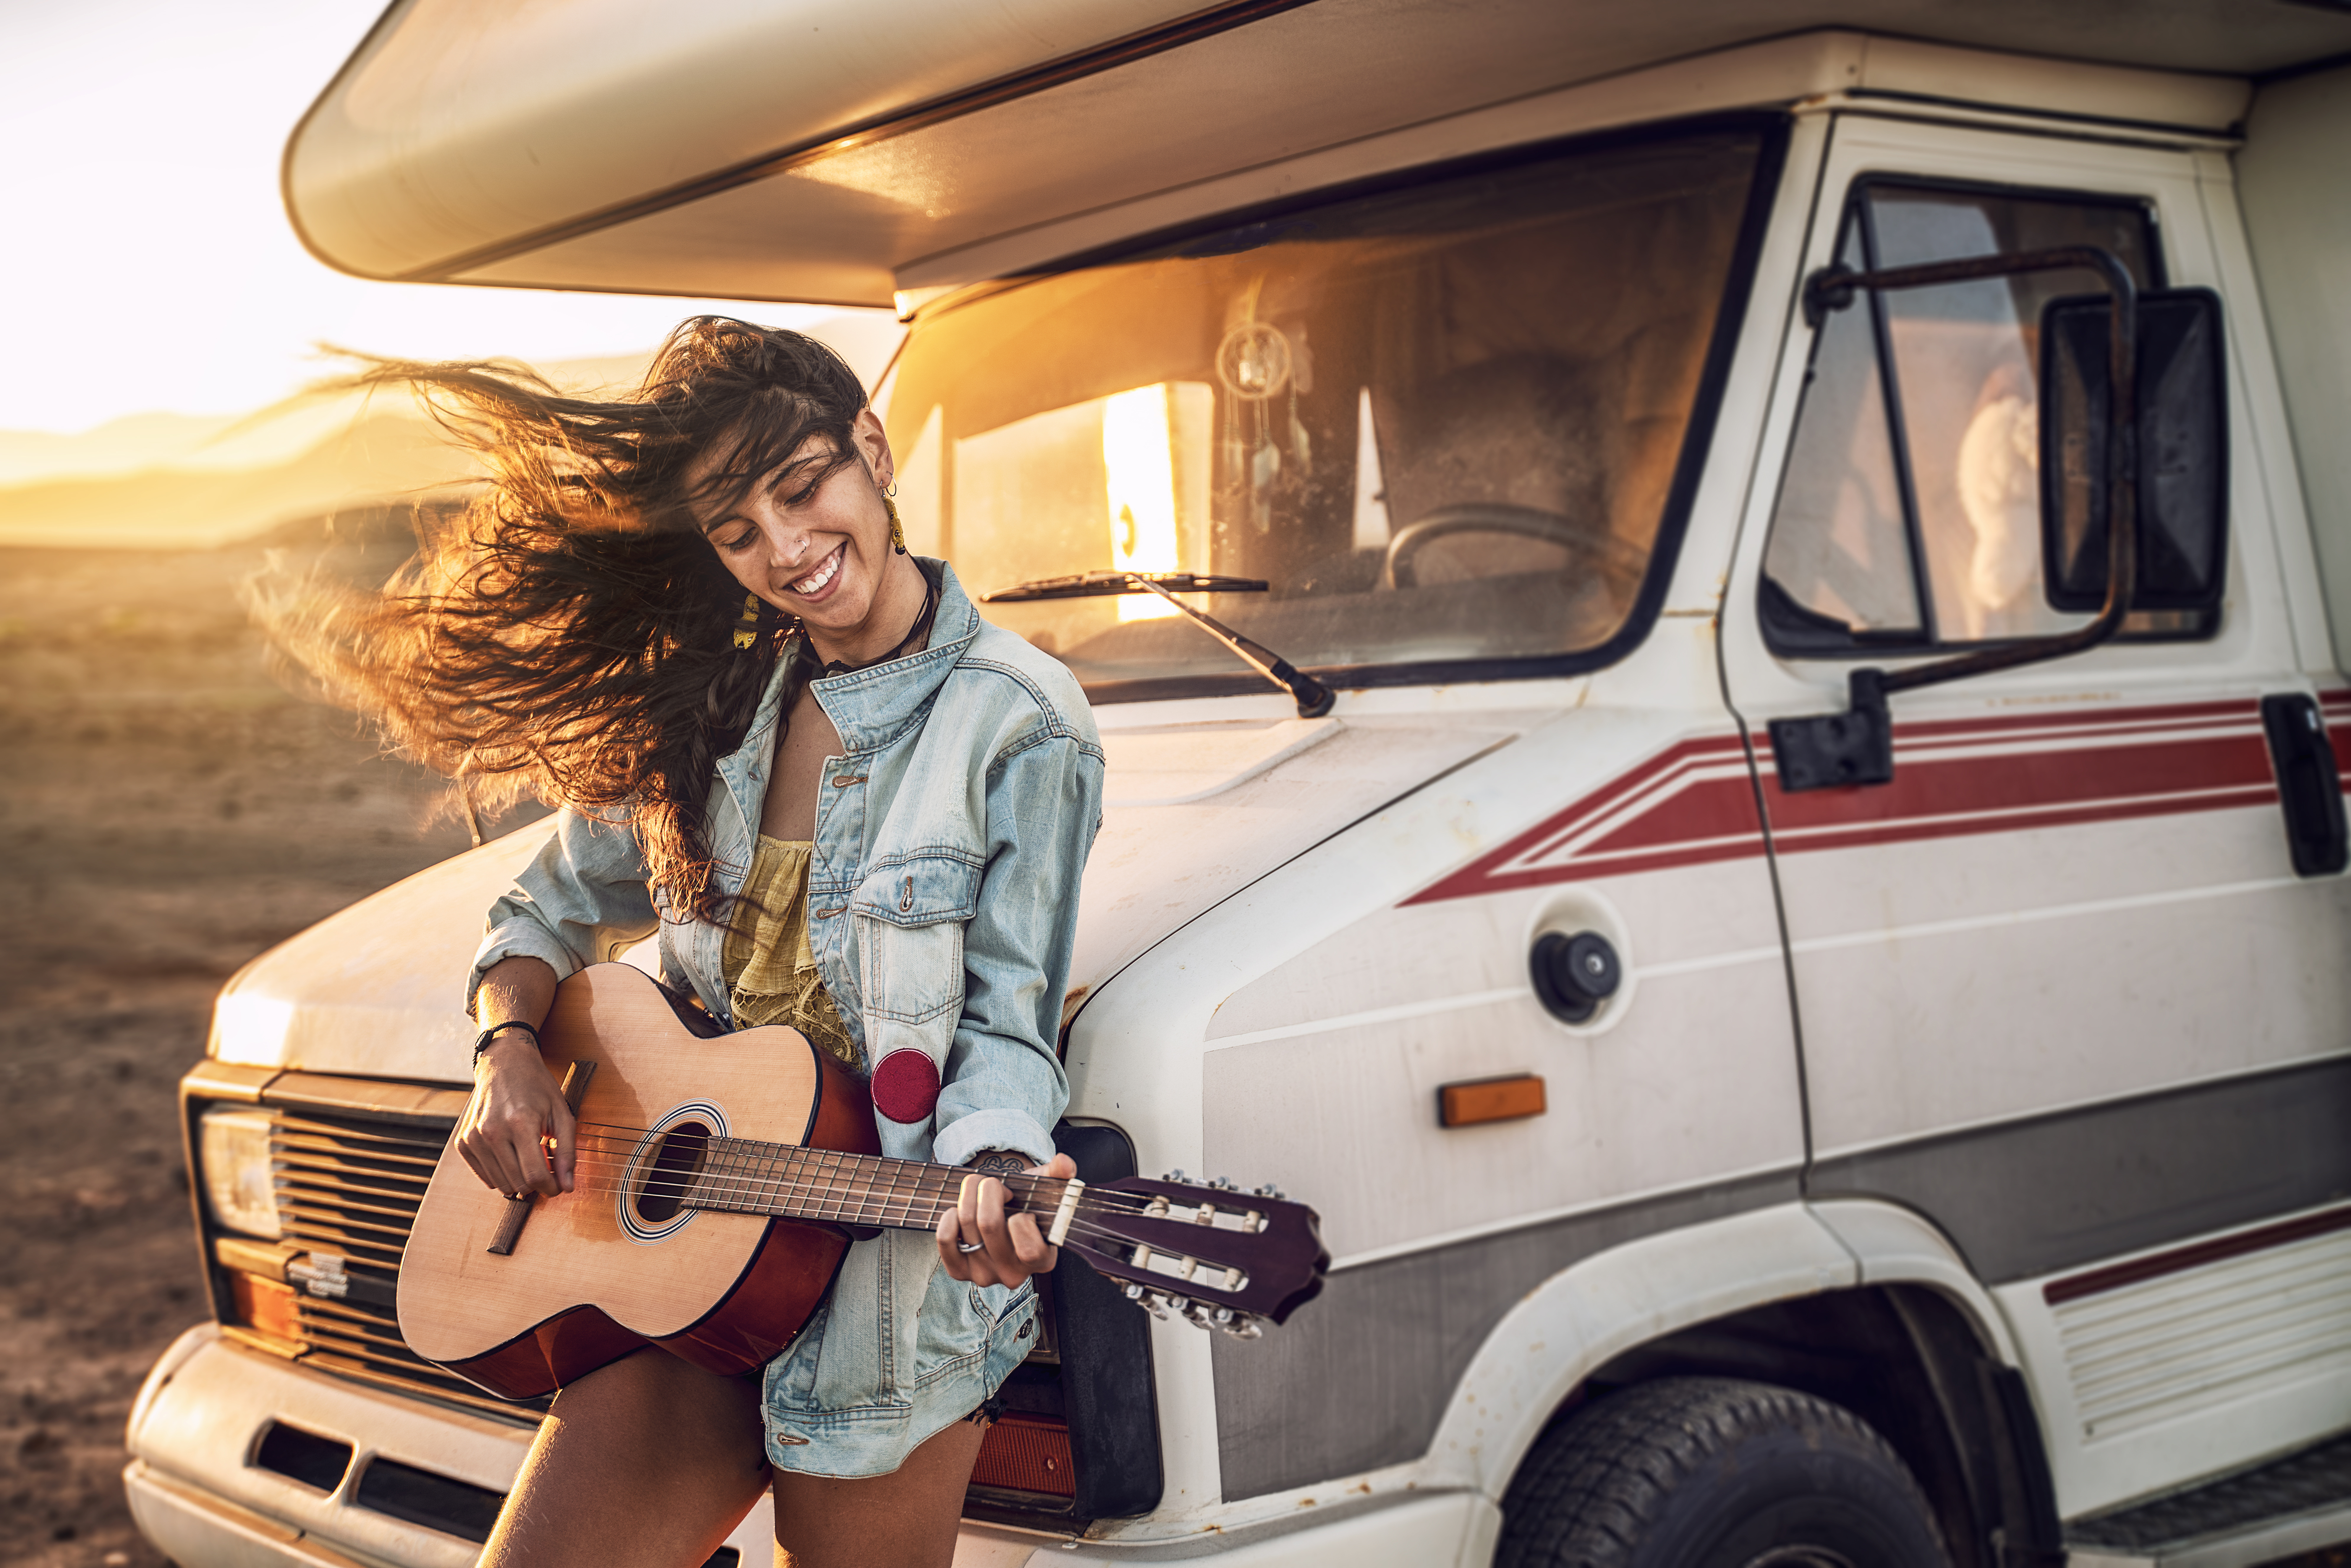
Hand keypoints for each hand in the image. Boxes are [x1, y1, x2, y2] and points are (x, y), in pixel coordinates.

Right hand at [455, 1031, 574, 1197]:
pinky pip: (485, 1177)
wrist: (504, 1064)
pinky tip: (511, 1155)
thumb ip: (567, 1151)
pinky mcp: (463, 1142)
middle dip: (537, 1184)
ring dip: (519, 1180)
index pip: (535, 1176)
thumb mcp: (562, 1113)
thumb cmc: (537, 1087)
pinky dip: (501, 1174)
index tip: (558, 1185)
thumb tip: (568, 1186)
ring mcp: (473, 1137)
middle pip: (518, 1183)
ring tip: (529, 1157)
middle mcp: (492, 1131)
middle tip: (546, 1167)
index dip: (551, 1188)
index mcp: (520, 1122)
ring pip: (501, 1184)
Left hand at [936, 1151, 1077, 1289]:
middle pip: (990, 1225)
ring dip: (968, 1195)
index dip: (1021, 1219)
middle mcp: (1014, 1274)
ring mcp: (985, 1275)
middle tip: (992, 1183)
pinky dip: (948, 1217)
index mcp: (1042, 1260)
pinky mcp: (960, 1271)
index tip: (1022, 1206)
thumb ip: (1059, 1175)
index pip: (1029, 1248)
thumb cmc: (1026, 1204)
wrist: (1002, 1219)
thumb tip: (1064, 1164)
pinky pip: (946, 1240)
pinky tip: (958, 1211)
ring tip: (977, 1189)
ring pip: (967, 1225)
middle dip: (989, 1189)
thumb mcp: (1045, 1189)